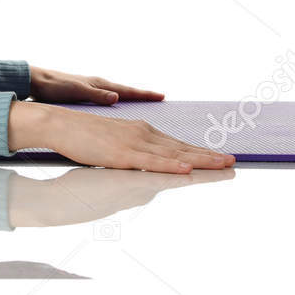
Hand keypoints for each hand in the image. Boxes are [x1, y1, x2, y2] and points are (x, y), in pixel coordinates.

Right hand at [8, 101, 232, 172]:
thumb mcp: (113, 144)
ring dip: (201, 161)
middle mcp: (144, 134)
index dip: (200, 153)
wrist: (61, 123)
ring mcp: (134, 144)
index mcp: (142, 132)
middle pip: (182, 149)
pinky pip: (152, 162)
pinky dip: (172, 166)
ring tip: (223, 165)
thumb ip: (131, 153)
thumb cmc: (83, 135)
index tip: (220, 159)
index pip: (177, 145)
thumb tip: (142, 163)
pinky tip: (188, 170)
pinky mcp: (122, 154)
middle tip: (234, 162)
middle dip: (209, 157)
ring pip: (174, 155)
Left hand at [27, 64, 164, 105]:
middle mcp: (98, 85)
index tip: (162, 96)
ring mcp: (92, 89)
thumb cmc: (54, 87)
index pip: (128, 91)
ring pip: (117, 95)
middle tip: (159, 98)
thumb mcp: (76, 92)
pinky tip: (116, 108)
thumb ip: (96, 95)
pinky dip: (117, 102)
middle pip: (126, 92)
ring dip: (130, 98)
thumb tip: (117, 98)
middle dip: (142, 96)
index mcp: (99, 85)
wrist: (36, 81)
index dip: (145, 95)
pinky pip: (107, 99)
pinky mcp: (84, 95)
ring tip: (143, 103)